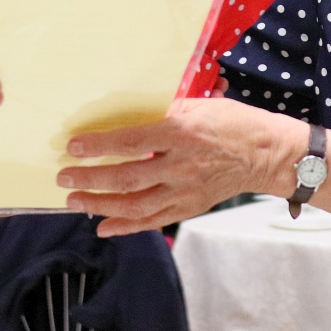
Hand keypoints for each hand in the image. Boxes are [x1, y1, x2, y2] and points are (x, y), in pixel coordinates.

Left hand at [58, 98, 294, 236]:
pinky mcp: (190, 207)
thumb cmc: (233, 122)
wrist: (267, 154)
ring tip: (74, 200)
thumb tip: (127, 111)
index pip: (131, 141)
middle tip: (63, 176)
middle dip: (90, 179)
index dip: (99, 146)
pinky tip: (103, 226)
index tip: (73, 147)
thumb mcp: (199, 103)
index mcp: (182, 132)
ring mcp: (186, 191)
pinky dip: (125, 226)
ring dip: (100, 204)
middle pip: (127, 177)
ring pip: (135, 205)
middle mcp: (182, 165)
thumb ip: (164, 110)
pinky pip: (153, 221)